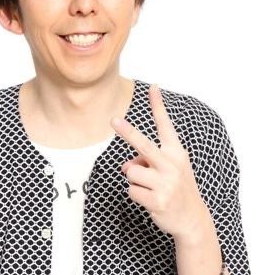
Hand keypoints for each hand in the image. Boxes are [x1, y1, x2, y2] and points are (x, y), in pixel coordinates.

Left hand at [110, 83, 208, 239]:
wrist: (192, 219)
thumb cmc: (176, 187)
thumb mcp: (167, 169)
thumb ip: (146, 161)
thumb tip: (125, 167)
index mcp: (176, 152)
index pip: (165, 125)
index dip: (158, 105)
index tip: (153, 87)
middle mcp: (172, 165)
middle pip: (143, 145)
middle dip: (127, 131)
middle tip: (113, 119)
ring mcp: (166, 183)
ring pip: (131, 171)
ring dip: (135, 180)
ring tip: (150, 187)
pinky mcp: (158, 201)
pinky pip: (131, 190)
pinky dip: (136, 195)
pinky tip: (151, 200)